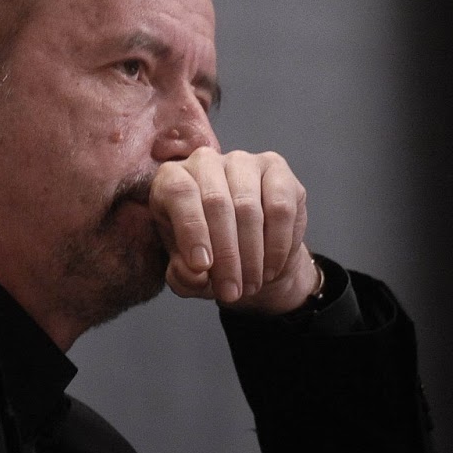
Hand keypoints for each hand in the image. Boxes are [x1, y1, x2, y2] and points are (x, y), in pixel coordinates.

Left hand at [149, 147, 318, 314]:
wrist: (249, 255)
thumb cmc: (209, 257)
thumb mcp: (188, 273)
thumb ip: (182, 276)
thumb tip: (194, 273)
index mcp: (171, 179)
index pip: (179, 193)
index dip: (191, 231)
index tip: (202, 268)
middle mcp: (205, 161)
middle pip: (216, 202)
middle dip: (226, 255)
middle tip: (231, 291)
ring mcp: (243, 161)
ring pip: (249, 207)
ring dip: (252, 255)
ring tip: (250, 284)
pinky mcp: (276, 169)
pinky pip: (281, 208)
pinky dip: (277, 245)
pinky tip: (270, 267)